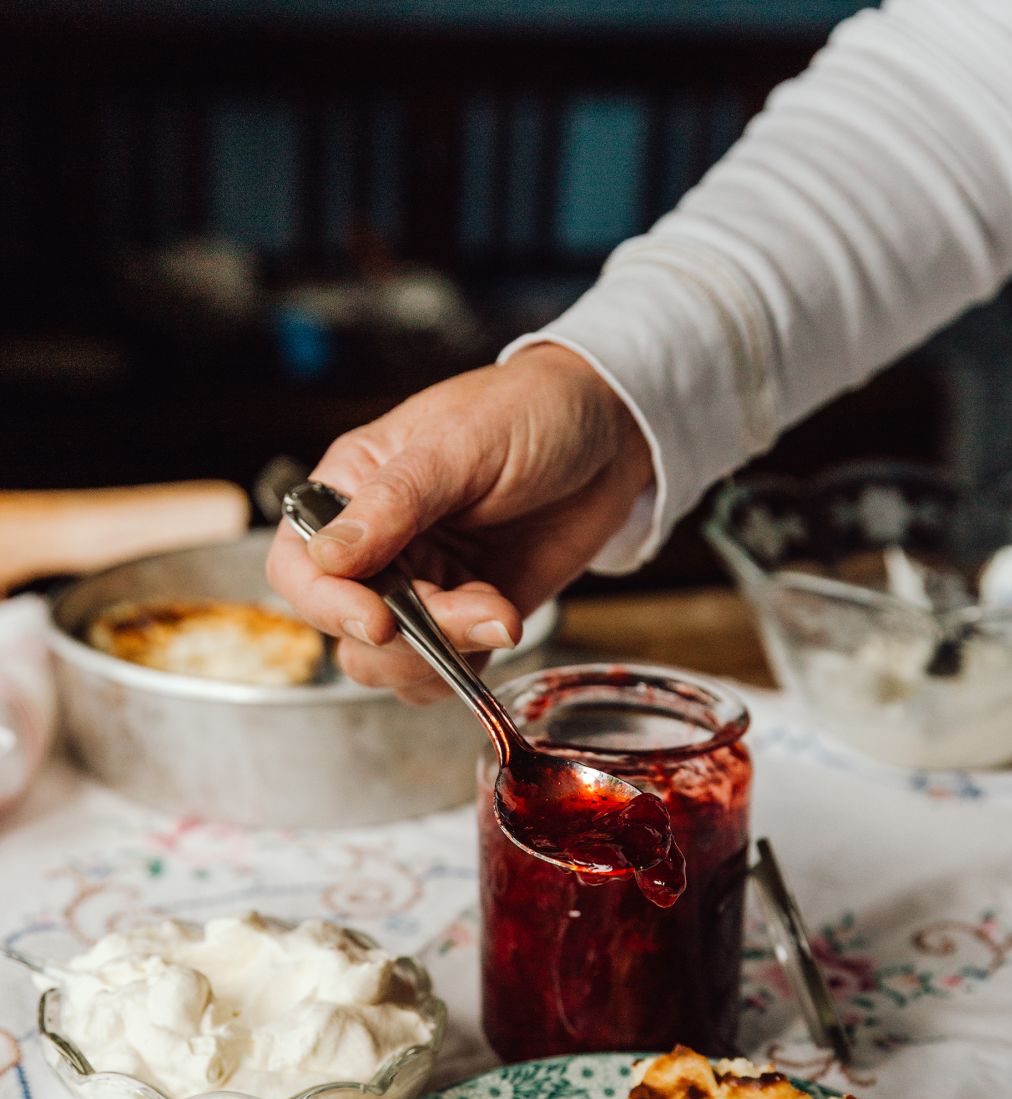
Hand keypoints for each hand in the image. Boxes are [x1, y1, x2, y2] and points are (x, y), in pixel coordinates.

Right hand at [266, 344, 652, 700]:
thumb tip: (329, 555)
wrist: (612, 435)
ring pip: (389, 663)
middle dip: (405, 639)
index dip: (327, 605)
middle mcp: (376, 546)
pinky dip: (469, 666)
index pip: (299, 566)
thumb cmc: (529, 411)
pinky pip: (440, 672)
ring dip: (441, 656)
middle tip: (471, 615)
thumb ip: (395, 503)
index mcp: (351, 489)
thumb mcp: (459, 444)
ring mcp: (421, 587)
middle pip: (345, 630)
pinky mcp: (467, 616)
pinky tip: (505, 620)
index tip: (379, 621)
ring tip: (498, 612)